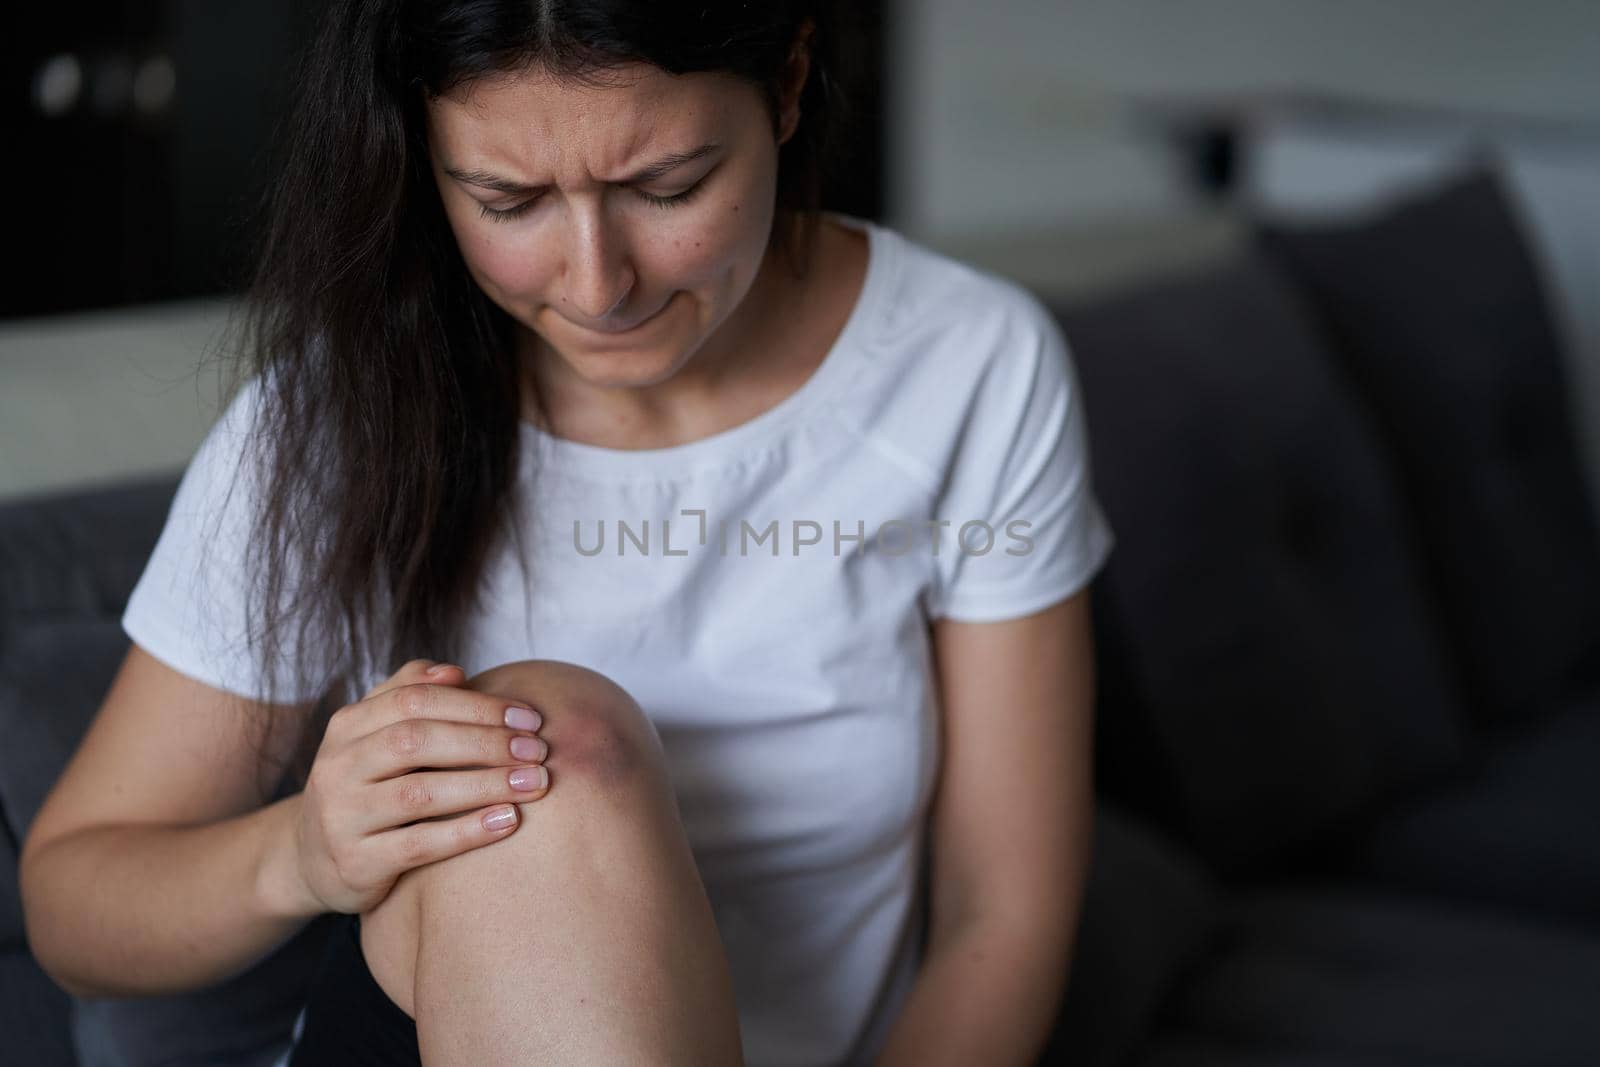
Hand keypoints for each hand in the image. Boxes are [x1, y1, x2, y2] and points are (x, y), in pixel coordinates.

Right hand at [291, 658, 551, 915]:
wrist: (312, 860)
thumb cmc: (366, 785)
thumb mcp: (374, 734)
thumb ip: (409, 694)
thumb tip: (455, 671)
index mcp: (347, 726)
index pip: (416, 700)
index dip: (477, 705)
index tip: (530, 716)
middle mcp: (338, 767)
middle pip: (417, 741)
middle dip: (486, 742)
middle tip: (538, 750)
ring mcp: (342, 817)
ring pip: (419, 793)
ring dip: (485, 784)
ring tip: (535, 783)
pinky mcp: (357, 864)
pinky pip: (419, 845)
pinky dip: (467, 832)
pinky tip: (509, 821)